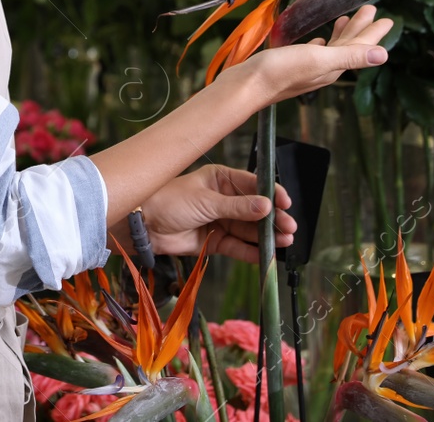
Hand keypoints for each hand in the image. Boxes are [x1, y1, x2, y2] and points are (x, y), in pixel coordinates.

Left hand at [139, 164, 294, 262]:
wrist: (144, 225)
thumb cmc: (169, 201)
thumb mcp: (206, 201)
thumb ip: (237, 207)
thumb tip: (266, 206)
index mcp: (221, 179)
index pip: (253, 185)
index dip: (271, 194)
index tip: (286, 203)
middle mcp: (224, 199)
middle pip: (255, 210)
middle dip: (272, 219)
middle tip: (289, 227)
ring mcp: (220, 220)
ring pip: (249, 229)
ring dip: (266, 236)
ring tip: (285, 241)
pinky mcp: (215, 240)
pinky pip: (238, 246)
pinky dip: (252, 251)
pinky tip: (266, 255)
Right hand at [238, 5, 392, 104]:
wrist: (247, 86)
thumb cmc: (280, 72)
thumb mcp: (318, 60)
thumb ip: (350, 56)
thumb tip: (384, 56)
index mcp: (333, 66)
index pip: (360, 48)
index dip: (374, 33)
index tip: (387, 19)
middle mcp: (324, 68)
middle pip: (348, 46)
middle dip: (361, 28)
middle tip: (370, 10)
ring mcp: (308, 67)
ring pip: (333, 48)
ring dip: (343, 34)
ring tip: (347, 21)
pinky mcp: (293, 64)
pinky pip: (315, 52)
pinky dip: (322, 43)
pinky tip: (319, 40)